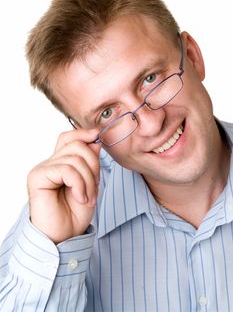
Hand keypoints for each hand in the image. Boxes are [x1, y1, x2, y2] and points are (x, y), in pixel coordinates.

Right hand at [27, 128, 100, 242]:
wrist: (64, 237)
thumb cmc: (75, 214)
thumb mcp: (90, 184)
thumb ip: (90, 163)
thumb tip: (95, 141)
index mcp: (60, 163)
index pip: (68, 138)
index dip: (83, 133)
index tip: (98, 136)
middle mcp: (49, 163)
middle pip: (76, 145)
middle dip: (93, 165)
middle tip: (95, 187)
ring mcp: (42, 169)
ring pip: (75, 158)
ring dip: (88, 180)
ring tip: (88, 198)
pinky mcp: (38, 177)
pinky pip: (67, 170)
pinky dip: (80, 185)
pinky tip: (80, 198)